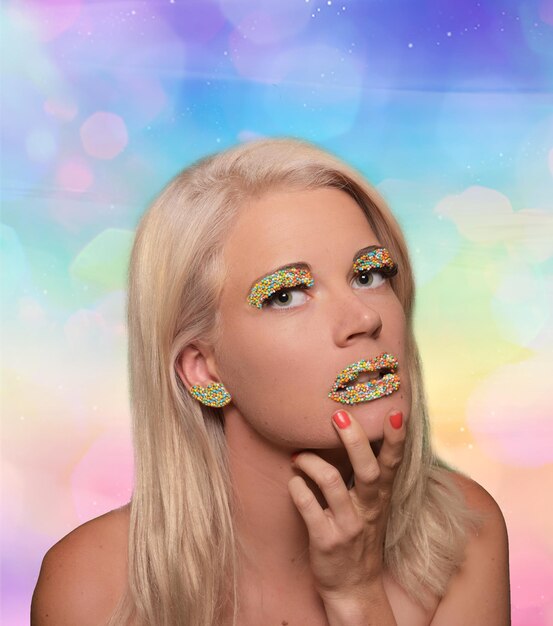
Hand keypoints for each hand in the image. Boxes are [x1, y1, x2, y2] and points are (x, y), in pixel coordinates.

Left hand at [288, 408, 405, 607]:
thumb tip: (354, 430)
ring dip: (311, 462)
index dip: (396, 438)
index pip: (392, 462)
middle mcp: (368, 509)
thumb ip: (368, 473)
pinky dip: (297, 488)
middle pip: (367, 469)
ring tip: (298, 456)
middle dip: (354, 440)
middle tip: (338, 416)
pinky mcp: (326, 540)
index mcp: (381, 496)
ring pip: (332, 483)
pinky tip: (293, 482)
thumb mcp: (372, 505)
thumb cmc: (359, 536)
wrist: (353, 588)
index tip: (396, 412)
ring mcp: (348, 526)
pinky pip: (308, 506)